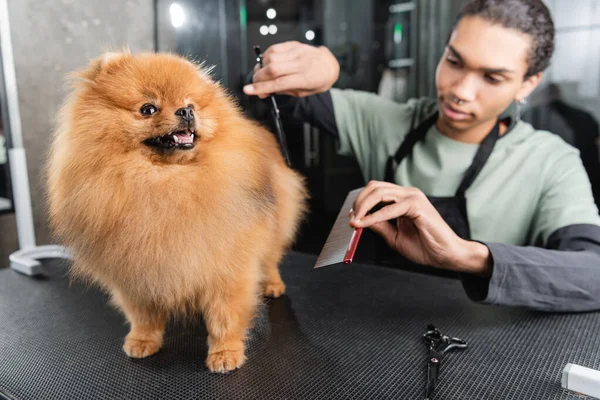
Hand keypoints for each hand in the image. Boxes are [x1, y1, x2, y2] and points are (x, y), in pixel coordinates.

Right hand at [243, 41, 339, 98]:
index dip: (261, 87)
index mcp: (305, 78)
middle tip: (254, 83)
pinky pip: (274, 49)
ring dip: (261, 67)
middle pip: (273, 68)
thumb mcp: (302, 92)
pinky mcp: (293, 44)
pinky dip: (266, 57)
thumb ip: (282, 91)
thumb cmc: (316, 81)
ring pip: (271, 57)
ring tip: (262, 74)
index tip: (247, 90)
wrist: (328, 64)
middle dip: (258, 77)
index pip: (279, 83)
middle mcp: (301, 63)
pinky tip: (266, 64)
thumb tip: (262, 92)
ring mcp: (297, 51)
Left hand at [349, 181, 491, 275]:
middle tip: (351, 218)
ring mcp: (413, 197)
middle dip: (358, 202)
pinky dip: (374, 216)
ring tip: (356, 221)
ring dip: (363, 207)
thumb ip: (379, 225)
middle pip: (374, 187)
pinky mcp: (417, 205)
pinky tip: (364, 224)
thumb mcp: (394, 236)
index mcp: (403, 199)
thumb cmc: (426, 246)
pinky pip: (390, 209)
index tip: (351, 217)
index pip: (376, 190)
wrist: (447, 255)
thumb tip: (359, 220)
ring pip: (379, 192)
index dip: (360, 202)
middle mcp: (408, 193)